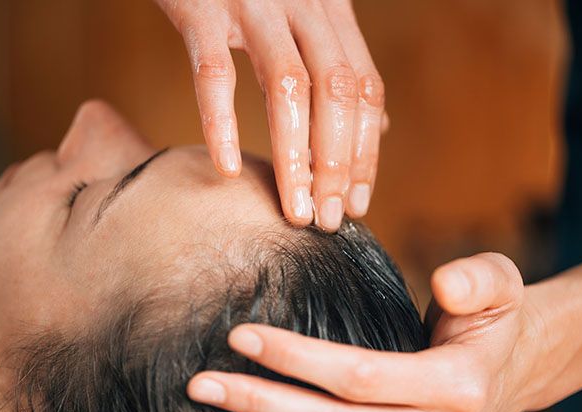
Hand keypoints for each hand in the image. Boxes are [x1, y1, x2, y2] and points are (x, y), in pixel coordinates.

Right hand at [154, 0, 386, 230]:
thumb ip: (341, 65)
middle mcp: (303, 3)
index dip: (367, 150)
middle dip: (337, 164)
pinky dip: (220, 122)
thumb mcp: (304, 14)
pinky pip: (214, 71)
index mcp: (331, 9)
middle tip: (327, 219)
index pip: (365, 88)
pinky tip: (227, 167)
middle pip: (337, 92)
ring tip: (294, 210)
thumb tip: (381, 124)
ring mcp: (253, 3)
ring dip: (296, 157)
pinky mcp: (201, 7)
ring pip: (288, 87)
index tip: (357, 202)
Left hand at [187, 253, 538, 411]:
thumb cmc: (492, 319)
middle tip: (204, 384)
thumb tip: (444, 281)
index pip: (360, 377)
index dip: (296, 359)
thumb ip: (478, 280)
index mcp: (457, 387)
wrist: (511, 369)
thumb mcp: (500, 285)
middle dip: (264, 404)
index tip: (240, 336)